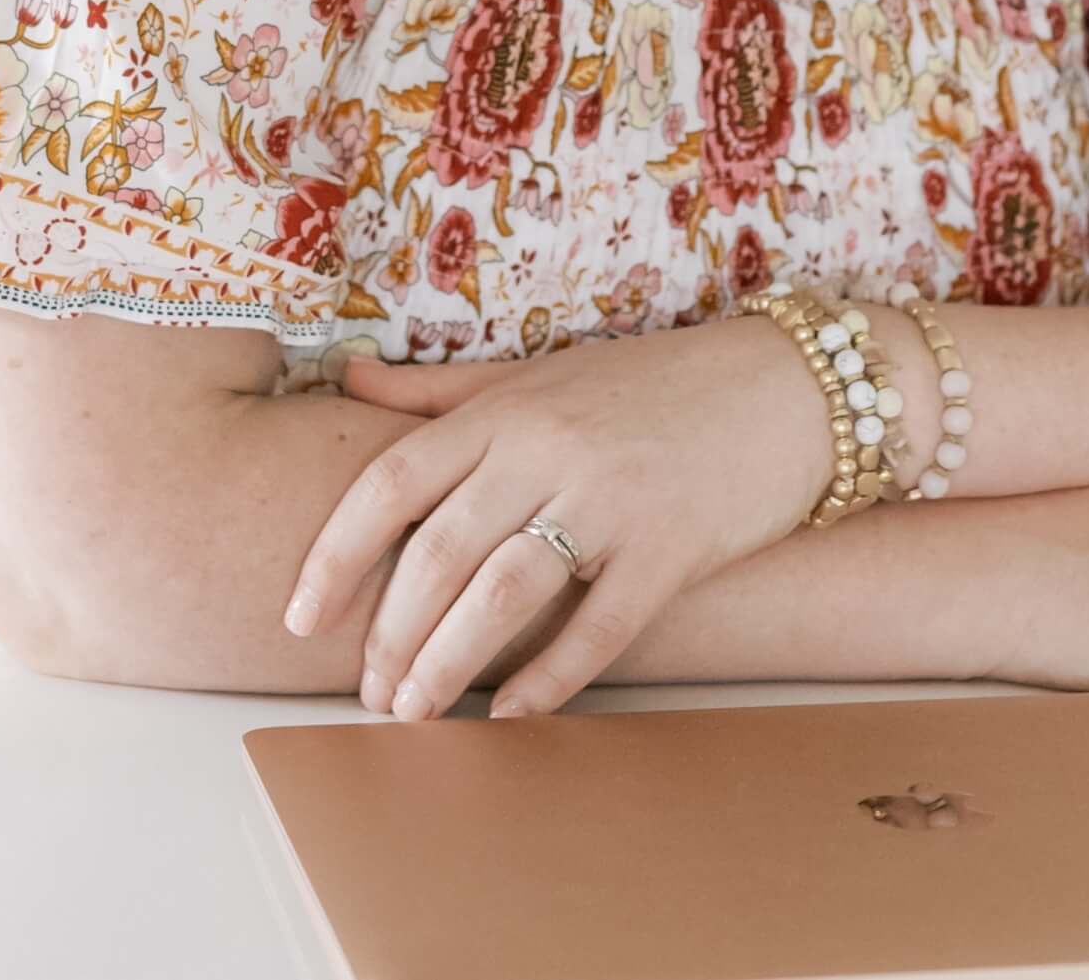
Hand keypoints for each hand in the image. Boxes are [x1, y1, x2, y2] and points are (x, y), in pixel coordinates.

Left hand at [282, 319, 837, 721]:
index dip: (337, 554)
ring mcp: (611, 497)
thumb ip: (441, 390)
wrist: (788, 384)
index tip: (301, 616)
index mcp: (506, 408)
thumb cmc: (654, 384)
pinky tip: (512, 715)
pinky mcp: (671, 546)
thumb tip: (345, 381)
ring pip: (504, 591)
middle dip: (390, 632)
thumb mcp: (540, 373)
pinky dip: (549, 678)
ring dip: (447, 662)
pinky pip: (598, 627)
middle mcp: (548, 447)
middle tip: (368, 691)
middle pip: (439, 551)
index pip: (392, 481)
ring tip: (413, 711)